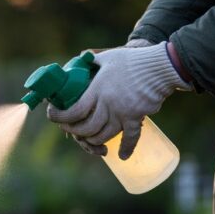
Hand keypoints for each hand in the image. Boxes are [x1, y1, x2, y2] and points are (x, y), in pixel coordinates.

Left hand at [47, 42, 188, 158]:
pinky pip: (130, 138)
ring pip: (104, 135)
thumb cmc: (133, 60)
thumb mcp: (108, 57)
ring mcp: (122, 112)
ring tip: (91, 140)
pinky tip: (122, 156)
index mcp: (98, 90)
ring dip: (95, 141)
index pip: (74, 110)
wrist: (160, 65)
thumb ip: (93, 60)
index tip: (54, 116)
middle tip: (71, 130)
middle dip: (76, 132)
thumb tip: (82, 57)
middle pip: (87, 128)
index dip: (61, 117)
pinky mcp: (136, 117)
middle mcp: (107, 104)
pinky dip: (126, 148)